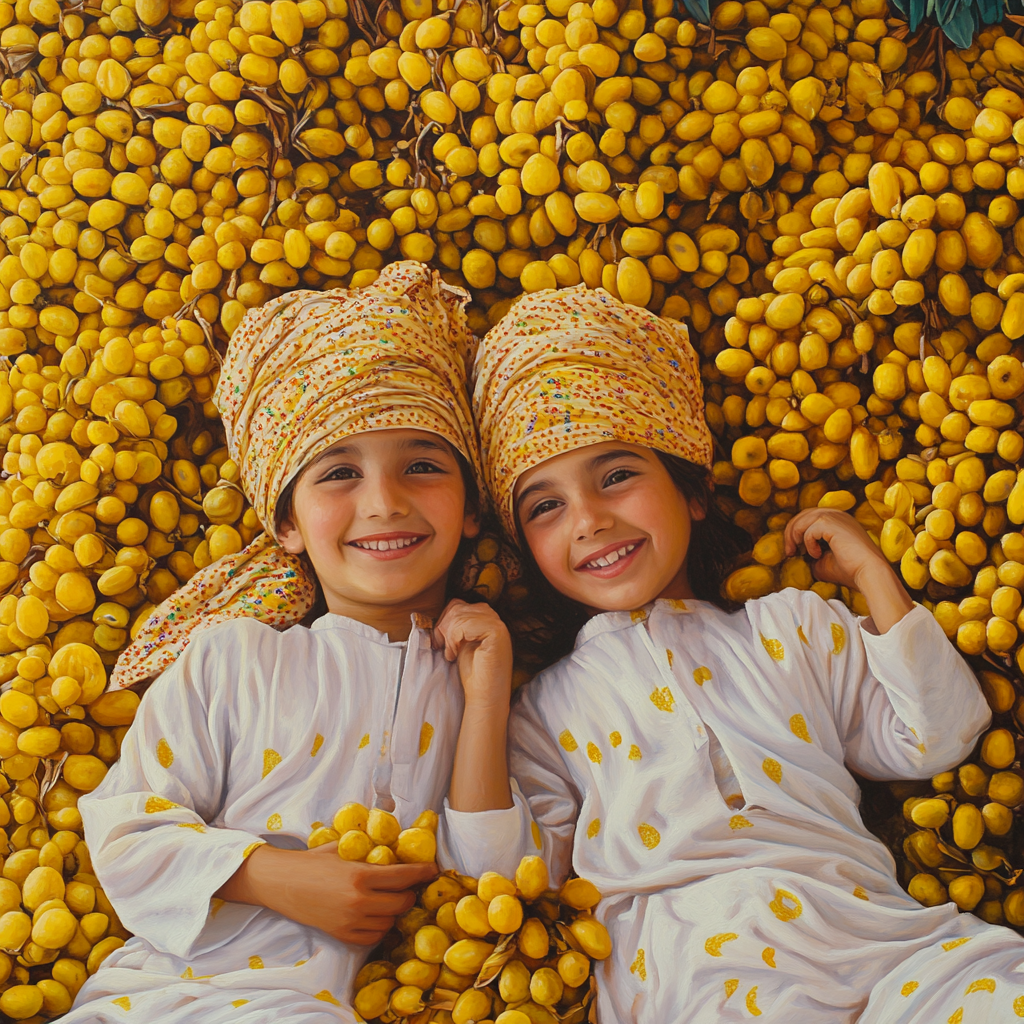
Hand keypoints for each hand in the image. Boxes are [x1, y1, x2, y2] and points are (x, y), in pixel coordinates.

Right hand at [218, 844, 436, 945]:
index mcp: (361, 875)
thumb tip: (398, 842)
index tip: (433, 869)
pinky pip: (373, 937)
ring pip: (389, 922)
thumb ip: (370, 849)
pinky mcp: (342, 935)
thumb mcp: (344, 848)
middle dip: (410, 893)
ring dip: (394, 911)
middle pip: (401, 903)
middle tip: (411, 885)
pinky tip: (377, 915)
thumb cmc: (313, 860)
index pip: (403, 876)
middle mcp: (359, 901)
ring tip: (391, 899)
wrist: (282, 883)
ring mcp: (350, 921)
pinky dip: (379, 927)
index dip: (422, 872)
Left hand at [433, 599, 512, 710]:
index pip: (457, 604)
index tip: (440, 642)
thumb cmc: (472, 674)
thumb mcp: (461, 642)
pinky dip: (453, 639)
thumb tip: (439, 615)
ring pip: (458, 614)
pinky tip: (455, 655)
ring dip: (447, 636)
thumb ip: (456, 625)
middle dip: (443, 627)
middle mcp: (494, 618)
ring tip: (451, 653)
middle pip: (457, 606)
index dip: (443, 621)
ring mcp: (497, 624)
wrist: (485, 696)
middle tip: (442, 647)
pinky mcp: (497, 632)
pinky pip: (464, 624)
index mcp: (486, 619)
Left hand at [783, 508, 892, 591]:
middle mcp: (837, 514)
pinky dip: (809, 543)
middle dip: (790, 533)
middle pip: (803, 515)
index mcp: (837, 520)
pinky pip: (810, 529)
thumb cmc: (849, 570)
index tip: (793, 551)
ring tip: (796, 553)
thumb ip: (809, 552)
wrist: (869, 573)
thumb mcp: (823, 561)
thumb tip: (794, 551)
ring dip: (794, 536)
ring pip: (803, 519)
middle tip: (789, 552)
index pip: (808, 517)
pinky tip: (817, 554)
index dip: (796, 532)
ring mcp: (835, 516)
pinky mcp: (833, 522)